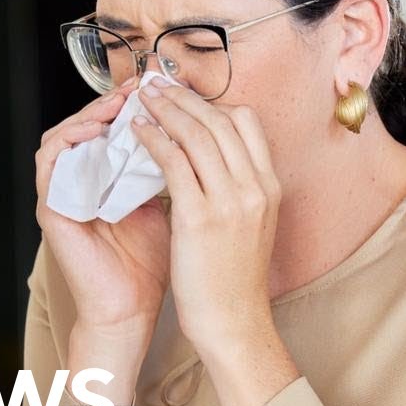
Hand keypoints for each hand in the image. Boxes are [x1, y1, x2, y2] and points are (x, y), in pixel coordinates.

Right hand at [35, 78, 170, 339]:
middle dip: (113, 101)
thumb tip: (201, 134)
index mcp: (106, 179)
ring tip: (120, 103)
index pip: (111, 127)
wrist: (132, 310)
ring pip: (62, 135)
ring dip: (89, 114)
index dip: (135, 103)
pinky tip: (98, 130)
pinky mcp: (50, 208)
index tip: (164, 87)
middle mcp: (81, 182)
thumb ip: (177, 171)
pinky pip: (49, 162)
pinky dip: (70, 140)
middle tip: (142, 85)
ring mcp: (62, 194)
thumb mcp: (172, 205)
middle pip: (86, 124)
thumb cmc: (153, 263)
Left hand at [132, 78, 297, 405]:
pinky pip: (174, 162)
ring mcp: (231, 200)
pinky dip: (153, 139)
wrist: (234, 322)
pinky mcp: (201, 217)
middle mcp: (256, 187)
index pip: (246, 123)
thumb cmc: (234, 280)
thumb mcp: (249, 225)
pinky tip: (136, 131)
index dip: (212, 102)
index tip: (185, 94)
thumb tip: (210, 160)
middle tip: (156, 82)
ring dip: (166, 108)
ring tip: (141, 97)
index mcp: (270, 186)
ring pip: (197, 133)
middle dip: (184, 96)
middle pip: (220, 120)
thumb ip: (237, 189)